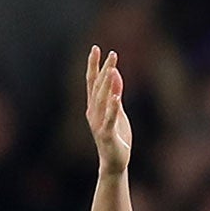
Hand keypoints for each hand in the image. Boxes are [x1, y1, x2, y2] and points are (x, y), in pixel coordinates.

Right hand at [84, 46, 131, 173]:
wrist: (114, 162)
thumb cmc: (116, 138)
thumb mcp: (117, 113)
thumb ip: (115, 95)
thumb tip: (116, 75)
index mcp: (94, 106)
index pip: (92, 81)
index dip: (94, 65)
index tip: (96, 48)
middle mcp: (93, 112)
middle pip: (97, 87)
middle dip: (104, 69)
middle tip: (111, 53)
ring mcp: (99, 123)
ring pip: (102, 100)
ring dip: (108, 84)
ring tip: (113, 69)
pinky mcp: (107, 134)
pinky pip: (110, 118)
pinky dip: (112, 106)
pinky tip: (116, 96)